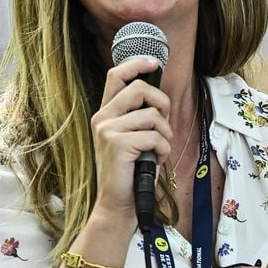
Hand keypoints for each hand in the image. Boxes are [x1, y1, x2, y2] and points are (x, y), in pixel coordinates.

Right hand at [90, 56, 171, 219]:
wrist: (119, 205)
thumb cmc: (132, 171)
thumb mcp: (134, 137)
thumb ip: (139, 116)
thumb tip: (159, 97)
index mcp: (105, 114)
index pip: (116, 75)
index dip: (136, 64)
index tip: (154, 63)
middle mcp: (102, 118)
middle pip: (140, 89)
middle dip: (162, 103)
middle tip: (163, 125)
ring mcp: (107, 130)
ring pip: (153, 115)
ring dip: (165, 133)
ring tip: (157, 150)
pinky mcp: (117, 144)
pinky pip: (155, 136)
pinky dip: (163, 149)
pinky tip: (155, 161)